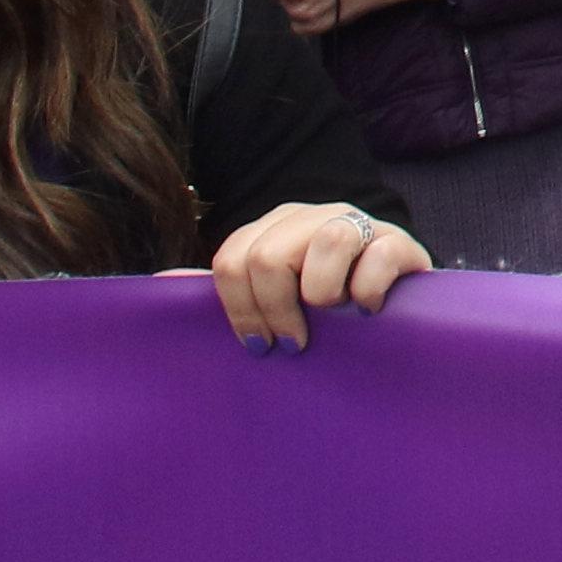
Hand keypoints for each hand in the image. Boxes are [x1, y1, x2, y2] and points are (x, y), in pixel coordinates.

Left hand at [206, 200, 428, 347]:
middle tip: (294, 342)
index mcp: (273, 228)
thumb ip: (225, 289)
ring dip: (325, 293)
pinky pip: (378, 256)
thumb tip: (161, 283)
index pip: (232, 260)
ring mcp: (358, 223)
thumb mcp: (271, 299)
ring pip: (328, 242)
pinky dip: (368, 290)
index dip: (239, 311)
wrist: (394, 310)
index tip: (259, 345)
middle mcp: (311, 216)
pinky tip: (369, 309)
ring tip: (335, 316)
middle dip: (277, 311)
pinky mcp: (400, 240)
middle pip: (269, 256)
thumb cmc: (323, 309)